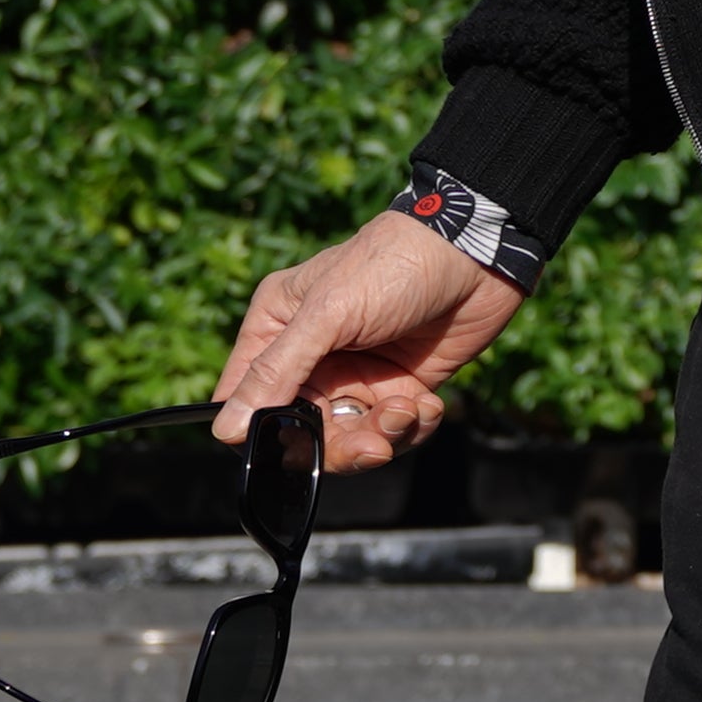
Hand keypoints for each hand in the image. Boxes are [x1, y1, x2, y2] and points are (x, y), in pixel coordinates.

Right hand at [213, 210, 528, 472]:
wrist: (477, 255)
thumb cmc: (394, 264)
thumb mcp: (329, 312)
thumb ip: (277, 370)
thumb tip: (224, 428)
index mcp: (277, 329)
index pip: (247, 401)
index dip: (266, 434)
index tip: (300, 446)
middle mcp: (312, 358)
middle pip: (302, 434)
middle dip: (340, 445)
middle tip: (374, 443)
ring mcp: (357, 375)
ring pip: (351, 440)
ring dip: (382, 436)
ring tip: (409, 409)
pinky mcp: (399, 388)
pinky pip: (393, 434)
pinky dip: (413, 427)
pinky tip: (429, 403)